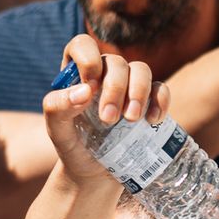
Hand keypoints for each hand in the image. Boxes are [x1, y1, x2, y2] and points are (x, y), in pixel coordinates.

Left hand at [43, 34, 169, 184]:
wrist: (93, 174)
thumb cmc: (72, 147)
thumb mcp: (57, 131)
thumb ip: (58, 108)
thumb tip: (86, 90)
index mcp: (77, 75)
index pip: (83, 45)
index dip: (88, 57)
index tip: (90, 86)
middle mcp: (104, 75)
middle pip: (116, 61)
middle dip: (115, 88)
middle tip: (108, 119)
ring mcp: (129, 87)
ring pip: (141, 69)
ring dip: (138, 92)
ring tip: (131, 120)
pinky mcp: (148, 102)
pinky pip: (161, 89)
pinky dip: (160, 101)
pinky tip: (152, 120)